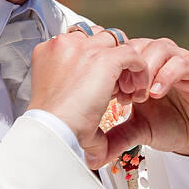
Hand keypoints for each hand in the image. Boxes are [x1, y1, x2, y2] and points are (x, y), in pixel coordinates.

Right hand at [26, 28, 149, 167]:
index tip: (100, 84)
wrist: (53, 129)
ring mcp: (85, 48)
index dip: (94, 59)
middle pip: (99, 37)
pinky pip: (133, 55)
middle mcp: (65, 43)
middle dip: (110, 58)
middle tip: (116, 88)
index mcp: (49, 51)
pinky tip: (138, 90)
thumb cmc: (51, 125)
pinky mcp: (105, 58)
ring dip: (125, 63)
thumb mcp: (59, 107)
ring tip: (129, 89)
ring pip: (117, 42)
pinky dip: (140, 70)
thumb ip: (74, 106)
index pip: (79, 41)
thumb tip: (93, 151)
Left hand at [100, 37, 188, 161]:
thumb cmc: (170, 126)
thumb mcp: (138, 130)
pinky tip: (156, 93)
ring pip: (160, 47)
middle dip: (127, 67)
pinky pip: (181, 63)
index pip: (122, 50)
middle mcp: (161, 59)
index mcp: (143, 67)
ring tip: (140, 96)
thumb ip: (117, 135)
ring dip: (146, 69)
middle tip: (122, 93)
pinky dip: (166, 75)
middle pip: (138, 44)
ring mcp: (180, 62)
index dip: (112, 66)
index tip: (106, 91)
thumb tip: (91, 152)